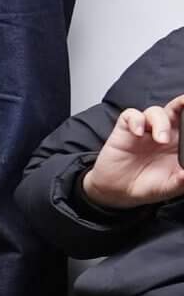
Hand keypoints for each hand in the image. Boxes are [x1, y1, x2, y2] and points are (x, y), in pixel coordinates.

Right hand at [82, 93, 183, 209]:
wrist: (117, 191)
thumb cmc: (146, 186)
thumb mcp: (169, 187)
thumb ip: (181, 181)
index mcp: (179, 144)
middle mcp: (163, 133)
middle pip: (175, 111)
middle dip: (182, 104)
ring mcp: (144, 130)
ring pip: (155, 112)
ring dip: (161, 122)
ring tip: (161, 140)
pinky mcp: (125, 130)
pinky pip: (131, 115)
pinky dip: (136, 120)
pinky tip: (138, 133)